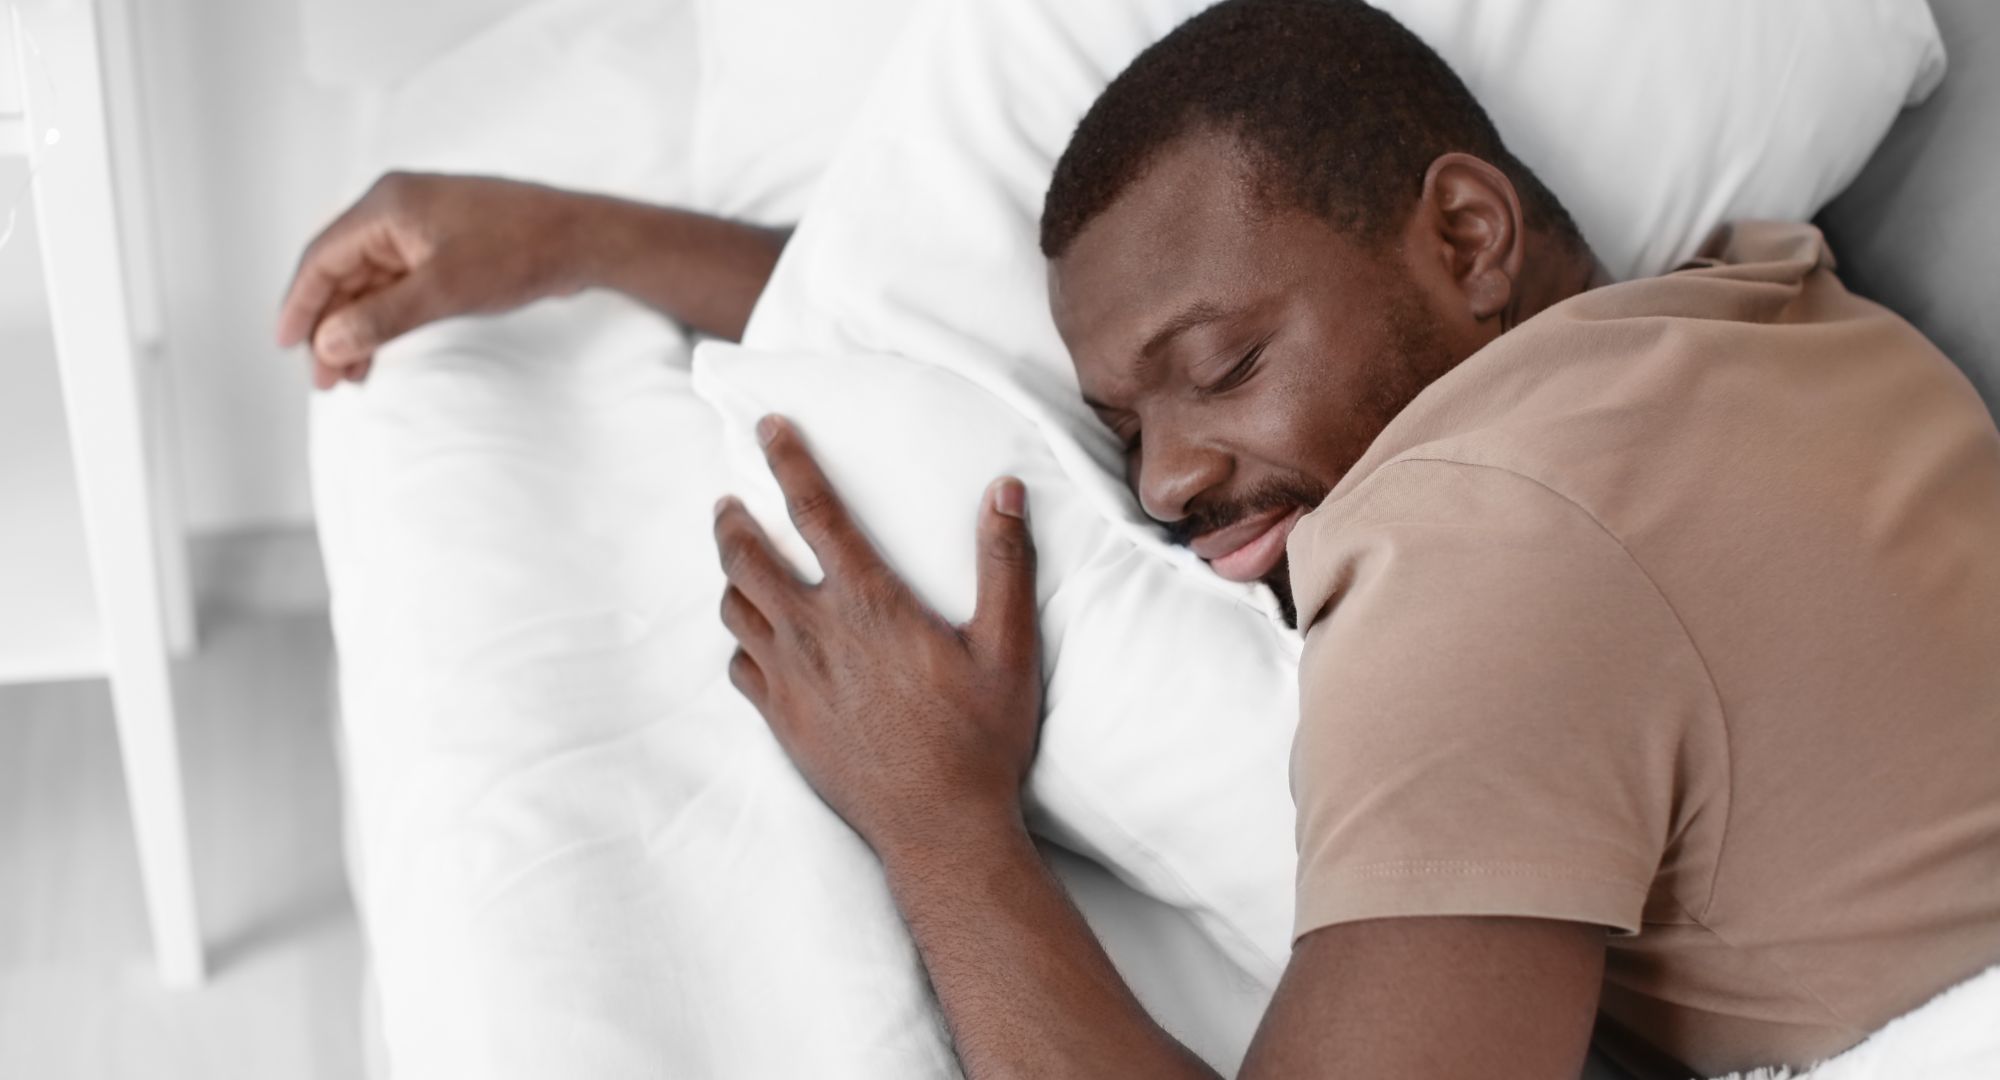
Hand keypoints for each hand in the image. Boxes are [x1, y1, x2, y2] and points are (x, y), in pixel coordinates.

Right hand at [276, 172, 589, 389]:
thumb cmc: (519, 251)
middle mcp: (395, 211)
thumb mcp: (444, 291)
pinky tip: (378, 352)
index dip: (299, 304)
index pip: (322, 258)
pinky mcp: (443, 247)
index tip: (286, 346)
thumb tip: (328, 344)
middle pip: (342, 274)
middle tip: (324, 380)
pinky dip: (385, 319)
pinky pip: (398, 285)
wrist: (583, 239)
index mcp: (386, 206)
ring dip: (356, 329)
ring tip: (350, 377)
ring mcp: (420, 228)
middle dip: (329, 327)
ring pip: (370, 285)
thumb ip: (381, 318)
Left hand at [713, 415, 1043, 859]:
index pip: (814, 510)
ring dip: (731, 577)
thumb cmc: (981, 740)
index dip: (788, 460)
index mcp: (868, 603)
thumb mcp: (1009, 647)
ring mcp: (790, 681)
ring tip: (738, 562)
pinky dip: (741, 641)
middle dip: (731, 520)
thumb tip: (1005, 490)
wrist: (939, 829)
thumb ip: (1005, 563)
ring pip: (735, 609)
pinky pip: (741, 666)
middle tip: (730, 502)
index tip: (769, 426)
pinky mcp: (781, 722)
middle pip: (746, 556)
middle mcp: (815, 634)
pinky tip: (755, 639)